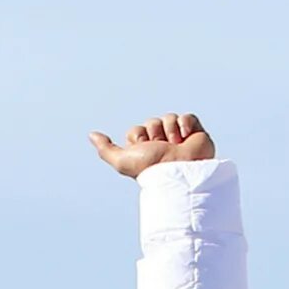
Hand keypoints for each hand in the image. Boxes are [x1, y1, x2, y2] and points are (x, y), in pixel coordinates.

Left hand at [89, 112, 214, 176]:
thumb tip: (91, 135)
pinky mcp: (196, 133)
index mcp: (146, 151)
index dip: (140, 137)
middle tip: (162, 148)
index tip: (146, 150)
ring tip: (176, 146)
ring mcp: (180, 138)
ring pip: (169, 118)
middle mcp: (162, 144)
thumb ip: (106, 150)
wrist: (182, 171)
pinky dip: (186, 123)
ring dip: (170, 130)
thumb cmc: (153, 170)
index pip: (137, 130)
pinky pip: (188, 117)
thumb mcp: (124, 161)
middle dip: (155, 132)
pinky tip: (186, 136)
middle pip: (152, 122)